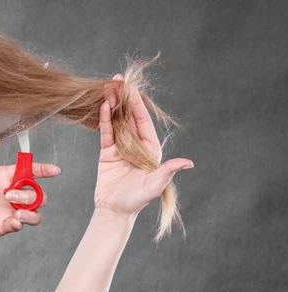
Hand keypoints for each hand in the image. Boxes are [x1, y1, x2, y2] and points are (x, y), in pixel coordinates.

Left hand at [0, 123, 60, 242]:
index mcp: (2, 176)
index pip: (29, 171)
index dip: (43, 170)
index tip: (54, 170)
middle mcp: (9, 193)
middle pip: (37, 192)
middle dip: (31, 193)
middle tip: (8, 194)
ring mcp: (7, 210)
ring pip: (35, 211)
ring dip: (31, 210)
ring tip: (15, 211)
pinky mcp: (3, 226)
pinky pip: (21, 226)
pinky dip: (22, 223)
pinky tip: (13, 221)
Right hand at [94, 74, 193, 217]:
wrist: (114, 212)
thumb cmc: (137, 201)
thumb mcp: (154, 185)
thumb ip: (168, 171)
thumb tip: (188, 163)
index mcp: (149, 150)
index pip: (143, 122)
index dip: (137, 104)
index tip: (132, 88)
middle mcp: (136, 146)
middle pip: (129, 117)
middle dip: (124, 98)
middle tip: (117, 79)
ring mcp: (121, 148)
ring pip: (117, 121)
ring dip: (112, 105)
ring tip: (107, 88)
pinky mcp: (107, 153)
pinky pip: (106, 132)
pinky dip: (104, 119)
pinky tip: (102, 106)